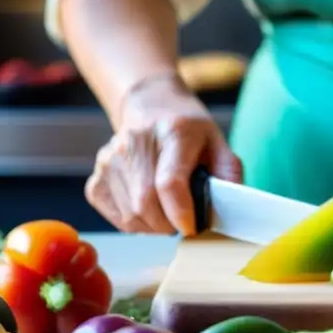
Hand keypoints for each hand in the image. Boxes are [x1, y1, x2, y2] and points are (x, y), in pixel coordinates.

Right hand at [85, 74, 242, 235]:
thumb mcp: (216, 141)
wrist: (149, 106)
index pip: (169, 182)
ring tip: (166, 214)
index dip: (181, 212)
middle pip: (146, 203)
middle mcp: (135, 143)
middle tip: (182, 222)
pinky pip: (115, 216)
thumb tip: (236, 204)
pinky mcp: (97, 175)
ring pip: (129, 215)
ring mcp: (110, 159)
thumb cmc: (187, 128)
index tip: (192, 226)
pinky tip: (148, 210)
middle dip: (168, 224)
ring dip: (153, 227)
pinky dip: (134, 223)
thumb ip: (229, 172)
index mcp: (173, 132)